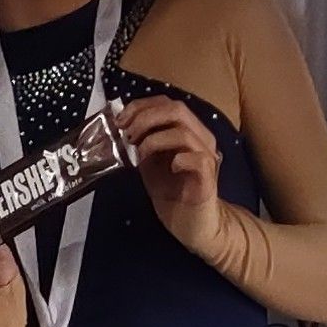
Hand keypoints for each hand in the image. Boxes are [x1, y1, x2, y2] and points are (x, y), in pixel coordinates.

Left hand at [116, 97, 222, 255]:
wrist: (192, 224)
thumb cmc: (171, 191)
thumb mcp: (148, 161)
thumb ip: (139, 142)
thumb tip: (118, 126)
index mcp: (186, 130)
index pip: (166, 103)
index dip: (141, 106)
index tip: (119, 120)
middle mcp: (200, 138)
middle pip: (177, 110)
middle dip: (145, 118)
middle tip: (127, 135)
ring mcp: (206, 157)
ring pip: (184, 132)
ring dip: (155, 140)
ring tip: (139, 155)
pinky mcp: (208, 178)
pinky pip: (198, 159)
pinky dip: (179, 159)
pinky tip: (170, 168)